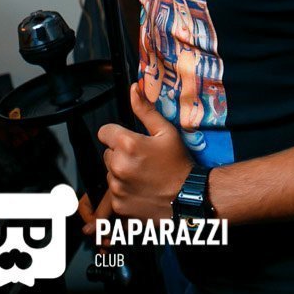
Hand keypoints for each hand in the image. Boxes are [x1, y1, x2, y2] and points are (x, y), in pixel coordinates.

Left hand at [85, 84, 192, 232]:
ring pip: (111, 172)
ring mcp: (117, 186)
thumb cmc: (179, 164)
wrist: (188, 197)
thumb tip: (134, 89)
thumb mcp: (166, 132)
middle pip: (108, 153)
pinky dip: (124, 190)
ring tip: (143, 175)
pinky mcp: (118, 203)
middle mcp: (118, 165)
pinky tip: (141, 188)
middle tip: (142, 159)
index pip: (104, 132)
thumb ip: (145, 110)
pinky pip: (115, 191)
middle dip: (120, 154)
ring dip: (122, 172)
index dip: (116, 134)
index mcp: (127, 144)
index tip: (129, 140)